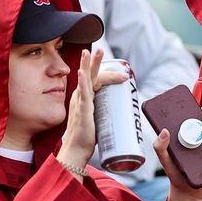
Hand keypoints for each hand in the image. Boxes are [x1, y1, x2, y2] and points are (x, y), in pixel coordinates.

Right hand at [57, 49, 127, 173]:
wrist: (77, 150)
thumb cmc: (88, 136)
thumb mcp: (99, 118)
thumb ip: (105, 112)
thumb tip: (121, 111)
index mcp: (85, 99)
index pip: (96, 81)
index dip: (109, 75)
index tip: (124, 75)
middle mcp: (80, 98)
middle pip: (89, 76)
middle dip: (94, 62)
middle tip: (99, 49)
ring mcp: (80, 103)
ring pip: (85, 81)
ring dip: (87, 65)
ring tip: (90, 52)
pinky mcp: (82, 111)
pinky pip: (82, 94)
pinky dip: (82, 83)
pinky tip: (83, 73)